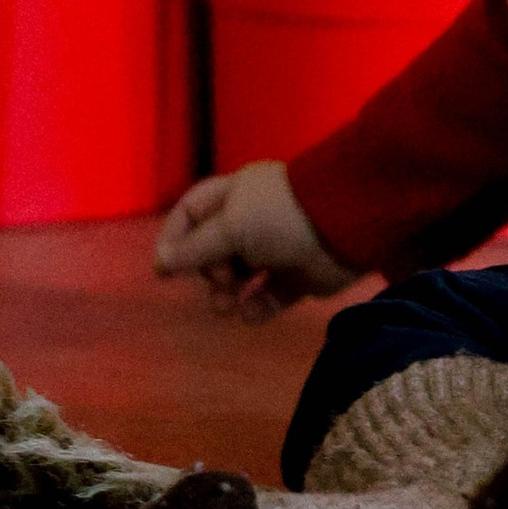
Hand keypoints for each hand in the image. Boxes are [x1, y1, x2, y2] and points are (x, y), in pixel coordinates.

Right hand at [154, 158, 349, 319]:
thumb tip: (160, 264)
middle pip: (212, 250)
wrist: (346, 227)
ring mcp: (276, 249)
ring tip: (226, 306)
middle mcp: (253, 221)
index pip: (191, 213)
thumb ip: (195, 248)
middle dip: (207, 271)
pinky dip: (256, 307)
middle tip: (218, 281)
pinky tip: (251, 312)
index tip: (165, 269)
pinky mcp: (297, 277)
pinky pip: (267, 297)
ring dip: (226, 294)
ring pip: (238, 277)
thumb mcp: (230, 226)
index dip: (175, 238)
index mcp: (234, 196)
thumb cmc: (280, 216)